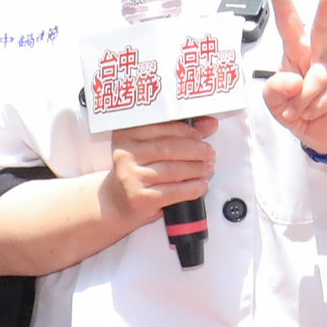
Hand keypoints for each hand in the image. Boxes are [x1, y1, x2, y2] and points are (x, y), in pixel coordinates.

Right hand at [98, 118, 218, 225]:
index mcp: (126, 134)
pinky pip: (175, 191)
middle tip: (210, 153)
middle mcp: (125, 154)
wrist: (117, 202)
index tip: (201, 135)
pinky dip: (193, 188)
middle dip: (196, 150)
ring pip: (174, 170)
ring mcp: (132, 177)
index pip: (162, 127)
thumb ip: (177, 133)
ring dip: (197, 169)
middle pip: (170, 148)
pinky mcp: (141, 198)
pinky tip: (201, 185)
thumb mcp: (151, 148)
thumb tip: (209, 123)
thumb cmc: (137, 171)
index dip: (187, 130)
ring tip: (207, 168)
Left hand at [261, 0, 326, 154]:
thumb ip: (275, 89)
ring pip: (317, 78)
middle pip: (322, 28)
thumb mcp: (274, 103)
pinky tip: (313, 112)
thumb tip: (294, 79)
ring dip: (302, 100)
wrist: (321, 135)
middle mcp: (318, 53)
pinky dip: (314, 108)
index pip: (287, 21)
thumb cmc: (297, 110)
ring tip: (297, 111)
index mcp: (296, 50)